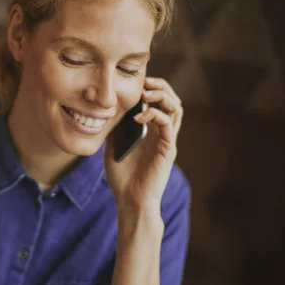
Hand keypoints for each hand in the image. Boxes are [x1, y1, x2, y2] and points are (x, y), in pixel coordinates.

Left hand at [105, 77, 182, 216]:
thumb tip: (108, 110)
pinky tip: (139, 117)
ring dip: (162, 96)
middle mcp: (162, 134)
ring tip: (146, 93)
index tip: (137, 82)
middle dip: (161, 87)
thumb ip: (115, 129)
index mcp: (152, 132)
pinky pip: (168, 126)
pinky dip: (155, 115)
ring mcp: (167, 141)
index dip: (152, 89)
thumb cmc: (122, 179)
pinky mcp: (168, 150)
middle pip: (172, 101)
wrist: (130, 202)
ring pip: (176, 109)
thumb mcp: (113, 147)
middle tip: (145, 83)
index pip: (160, 103)